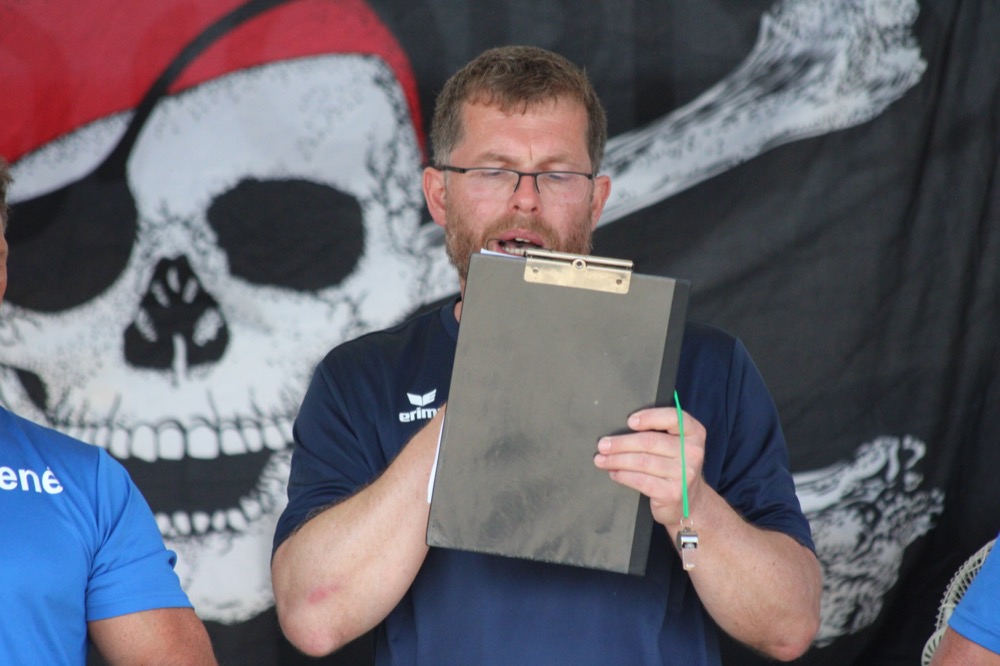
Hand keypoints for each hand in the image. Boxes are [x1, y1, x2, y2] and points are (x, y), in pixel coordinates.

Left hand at [593, 406, 705, 528]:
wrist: (691, 502)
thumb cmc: (675, 467)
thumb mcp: (676, 445)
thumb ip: (659, 432)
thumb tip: (620, 429)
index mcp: (694, 433)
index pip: (673, 417)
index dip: (649, 417)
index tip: (629, 422)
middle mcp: (693, 452)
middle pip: (650, 441)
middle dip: (621, 443)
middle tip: (602, 445)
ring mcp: (685, 474)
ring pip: (642, 462)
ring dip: (617, 460)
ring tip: (601, 460)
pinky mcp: (673, 493)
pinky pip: (641, 480)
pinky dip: (623, 476)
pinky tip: (614, 473)